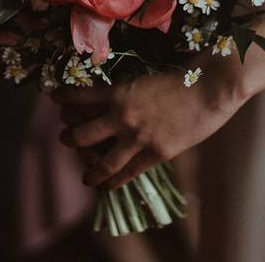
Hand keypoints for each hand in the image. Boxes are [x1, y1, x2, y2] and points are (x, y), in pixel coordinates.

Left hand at [53, 56, 247, 188]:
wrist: (210, 88)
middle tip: (65, 138)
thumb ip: (129, 94)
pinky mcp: (155, 153)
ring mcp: (137, 137)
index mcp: (119, 92)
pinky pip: (126, 173)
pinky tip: (106, 186)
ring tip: (84, 176)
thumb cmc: (184, 77)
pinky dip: (113, 182)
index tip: (55, 99)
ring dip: (88, 168)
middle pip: (82, 133)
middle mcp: (121, 115)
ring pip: (100, 160)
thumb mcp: (147, 79)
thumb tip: (114, 102)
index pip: (79, 97)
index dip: (64, 99)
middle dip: (70, 136)